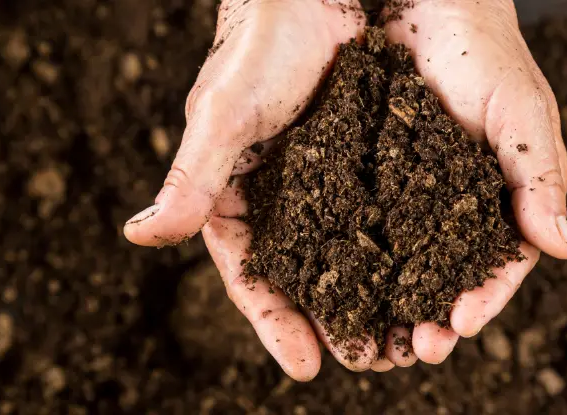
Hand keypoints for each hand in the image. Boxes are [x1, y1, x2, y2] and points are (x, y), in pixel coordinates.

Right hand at [124, 0, 368, 379]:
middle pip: (305, 279)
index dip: (275, 324)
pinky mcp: (364, 165)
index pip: (251, 277)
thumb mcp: (224, 117)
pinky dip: (401, 252)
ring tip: (402, 340)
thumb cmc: (258, 49)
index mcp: (236, 200)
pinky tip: (427, 278)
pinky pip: (383, 218)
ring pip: (348, 257)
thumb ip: (191, 180)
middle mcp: (281, 203)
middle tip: (368, 362)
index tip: (305, 367)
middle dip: (332, 324)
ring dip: (372, 299)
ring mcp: (325, 187)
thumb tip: (139, 237)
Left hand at [382, 0, 566, 363]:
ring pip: (405, 261)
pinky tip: (340, 285)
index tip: (461, 325)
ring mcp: (413, 192)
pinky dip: (358, 259)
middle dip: (435, 315)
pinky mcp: (372, 175)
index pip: (501, 261)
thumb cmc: (485, 51)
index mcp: (502, 195)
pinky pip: (365, 224)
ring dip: (395, 302)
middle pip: (449, 274)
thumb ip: (539, 177)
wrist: (426, 4)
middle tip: (416, 348)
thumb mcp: (521, 113)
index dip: (485, 297)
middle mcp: (457, 203)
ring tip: (378, 337)